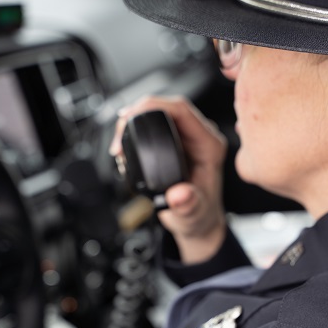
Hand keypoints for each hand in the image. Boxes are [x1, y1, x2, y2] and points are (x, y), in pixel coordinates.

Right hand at [109, 96, 227, 263]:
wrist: (198, 222)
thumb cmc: (200, 216)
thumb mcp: (194, 215)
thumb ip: (188, 205)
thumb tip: (179, 194)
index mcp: (209, 146)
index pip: (182, 110)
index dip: (152, 106)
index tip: (130, 116)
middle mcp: (200, 136)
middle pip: (167, 106)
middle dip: (137, 113)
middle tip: (118, 137)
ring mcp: (188, 137)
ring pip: (159, 112)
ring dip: (134, 121)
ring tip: (119, 145)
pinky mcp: (176, 141)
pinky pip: (155, 124)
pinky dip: (136, 130)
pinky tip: (125, 144)